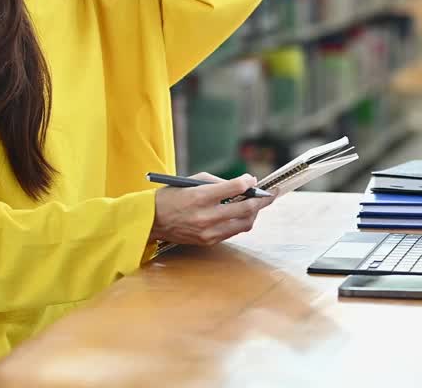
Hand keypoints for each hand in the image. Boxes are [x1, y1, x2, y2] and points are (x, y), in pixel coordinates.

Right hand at [149, 173, 273, 245]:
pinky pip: (233, 232)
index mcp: (200, 196)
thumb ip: (217, 182)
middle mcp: (206, 216)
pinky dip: (240, 222)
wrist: (151, 221)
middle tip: (270, 194)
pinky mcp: (208, 241)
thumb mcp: (192, 181)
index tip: (252, 180)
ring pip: (244, 223)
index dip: (248, 182)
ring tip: (257, 204)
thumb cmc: (171, 197)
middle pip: (245, 208)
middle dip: (261, 200)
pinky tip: (242, 214)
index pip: (235, 188)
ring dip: (254, 213)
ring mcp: (208, 231)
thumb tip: (241, 184)